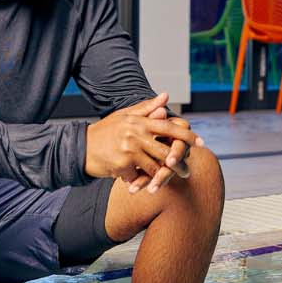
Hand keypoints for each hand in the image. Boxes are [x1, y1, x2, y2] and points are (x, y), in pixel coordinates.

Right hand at [86, 96, 202, 189]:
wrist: (80, 148)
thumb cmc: (105, 132)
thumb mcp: (125, 116)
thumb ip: (147, 108)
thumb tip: (166, 96)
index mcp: (139, 122)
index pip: (169, 127)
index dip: (187, 136)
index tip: (201, 142)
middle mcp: (136, 134)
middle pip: (166, 151)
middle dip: (178, 163)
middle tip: (187, 171)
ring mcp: (129, 150)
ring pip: (155, 167)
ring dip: (162, 177)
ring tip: (168, 182)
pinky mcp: (121, 165)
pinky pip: (138, 176)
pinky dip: (141, 182)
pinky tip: (141, 186)